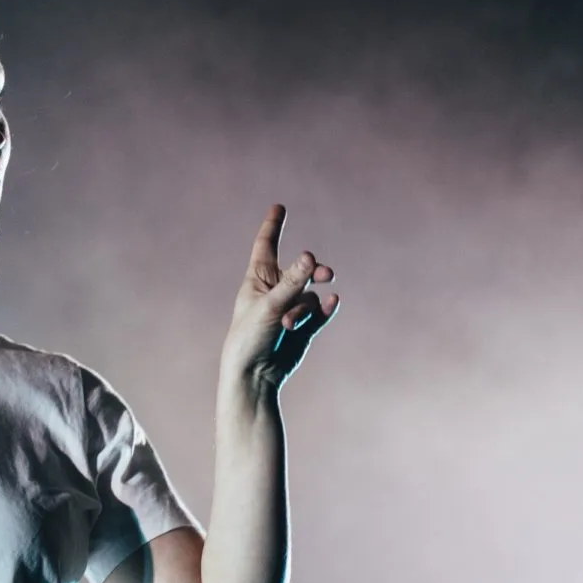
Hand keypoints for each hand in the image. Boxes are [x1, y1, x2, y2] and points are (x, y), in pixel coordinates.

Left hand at [220, 204, 337, 393]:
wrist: (254, 375)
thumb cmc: (250, 337)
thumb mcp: (269, 305)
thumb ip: (293, 282)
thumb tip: (311, 256)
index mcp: (257, 279)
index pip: (266, 245)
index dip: (273, 226)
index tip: (278, 207)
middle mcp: (275, 290)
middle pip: (301, 270)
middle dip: (313, 271)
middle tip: (324, 274)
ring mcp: (291, 308)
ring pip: (310, 297)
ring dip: (303, 309)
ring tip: (289, 324)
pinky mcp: (304, 327)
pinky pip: (320, 312)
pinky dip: (326, 309)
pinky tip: (333, 303)